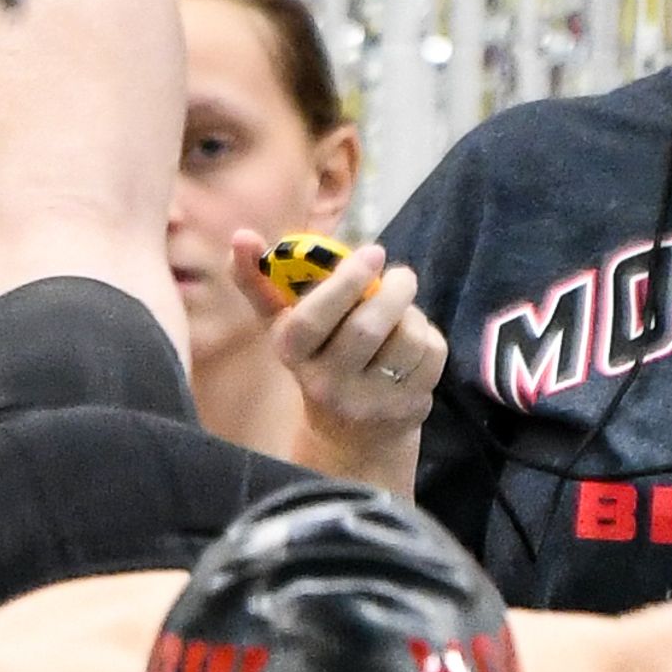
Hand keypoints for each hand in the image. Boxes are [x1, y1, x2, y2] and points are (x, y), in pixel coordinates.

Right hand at [257, 237, 444, 486]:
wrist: (352, 435)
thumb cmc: (318, 358)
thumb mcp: (285, 326)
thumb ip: (260, 280)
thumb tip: (241, 235)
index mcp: (293, 355)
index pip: (311, 319)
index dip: (343, 283)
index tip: (372, 251)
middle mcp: (327, 385)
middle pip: (366, 328)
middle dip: (392, 291)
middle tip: (401, 275)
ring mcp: (369, 402)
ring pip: (406, 338)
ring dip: (412, 314)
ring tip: (403, 310)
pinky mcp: (407, 409)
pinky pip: (431, 355)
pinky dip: (428, 336)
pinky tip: (413, 342)